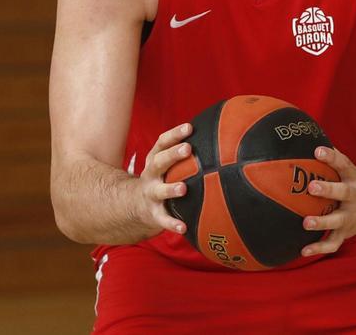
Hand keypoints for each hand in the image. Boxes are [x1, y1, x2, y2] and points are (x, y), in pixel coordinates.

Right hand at [136, 123, 193, 237]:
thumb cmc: (161, 179)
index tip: (189, 127)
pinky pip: (163, 219)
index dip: (174, 134)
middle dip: (172, 155)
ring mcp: (151, 194)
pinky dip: (172, 224)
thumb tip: (219, 137)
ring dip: (170, 189)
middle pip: (159, 162)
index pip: (162, 143)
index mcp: (154, 160)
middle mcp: (151, 175)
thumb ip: (184, 153)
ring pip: (159, 191)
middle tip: (187, 149)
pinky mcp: (154, 214)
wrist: (135, 205)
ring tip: (183, 188)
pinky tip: (183, 228)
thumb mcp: (165, 164)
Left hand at [299, 146, 355, 256]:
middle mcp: (354, 197)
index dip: (332, 157)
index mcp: (353, 177)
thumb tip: (306, 136)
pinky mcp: (345, 233)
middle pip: (343, 193)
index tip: (318, 151)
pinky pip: (333, 243)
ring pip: (338, 221)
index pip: (344, 164)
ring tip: (306, 222)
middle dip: (328, 190)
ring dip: (322, 222)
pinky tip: (303, 251)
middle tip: (311, 187)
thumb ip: (331, 158)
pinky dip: (319, 248)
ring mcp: (351, 217)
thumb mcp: (346, 169)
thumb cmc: (349, 184)